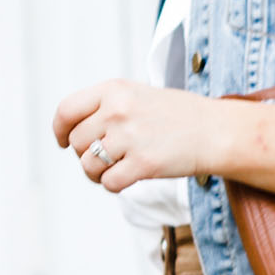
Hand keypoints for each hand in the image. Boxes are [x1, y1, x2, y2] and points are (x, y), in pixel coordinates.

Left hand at [52, 77, 274, 199]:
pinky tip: (128, 177)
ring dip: (97, 173)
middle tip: (106, 157)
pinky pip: (109, 183)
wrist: (214, 130)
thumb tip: (70, 133)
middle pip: (76, 143)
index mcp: (114, 89)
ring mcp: (130, 137)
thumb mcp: (137, 95)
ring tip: (116, 169)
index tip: (63, 141)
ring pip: (88, 166)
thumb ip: (105, 106)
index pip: (66, 110)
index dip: (59, 130)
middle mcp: (118, 110)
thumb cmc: (176, 115)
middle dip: (85, 155)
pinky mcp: (143, 164)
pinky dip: (114, 185)